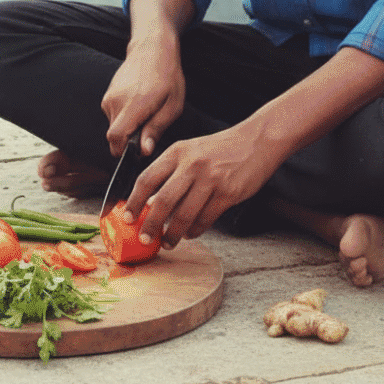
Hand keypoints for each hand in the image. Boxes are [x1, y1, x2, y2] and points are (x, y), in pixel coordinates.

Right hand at [100, 33, 184, 157]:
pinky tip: (138, 104)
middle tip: (148, 127)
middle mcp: (116, 101)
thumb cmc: (167, 75)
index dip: (124, 150)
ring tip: (145, 112)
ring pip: (114, 126)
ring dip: (128, 127)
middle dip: (129, 139)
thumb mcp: (172, 105)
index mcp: (134, 104)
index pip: (115, 138)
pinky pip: (113, 115)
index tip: (138, 149)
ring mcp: (109, 97)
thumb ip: (156, 129)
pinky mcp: (107, 94)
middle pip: (114, 136)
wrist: (152, 48)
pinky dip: (125, 117)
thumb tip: (144, 150)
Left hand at [123, 122, 274, 248]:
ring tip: (168, 242)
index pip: (146, 178)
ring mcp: (210, 179)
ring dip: (173, 234)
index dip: (133, 201)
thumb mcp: (191, 151)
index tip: (126, 217)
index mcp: (178, 151)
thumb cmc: (221, 148)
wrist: (257, 140)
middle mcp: (191, 164)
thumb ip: (170, 172)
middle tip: (145, 237)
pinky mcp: (228, 193)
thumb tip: (149, 201)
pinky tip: (191, 233)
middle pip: (162, 200)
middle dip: (150, 224)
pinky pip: (205, 219)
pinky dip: (195, 230)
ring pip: (183, 215)